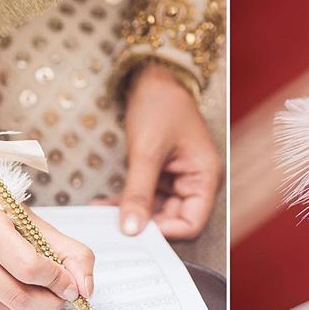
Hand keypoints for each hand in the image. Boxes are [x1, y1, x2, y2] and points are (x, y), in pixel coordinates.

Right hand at [0, 205, 94, 309]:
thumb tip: (85, 290)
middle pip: (18, 296)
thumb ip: (75, 256)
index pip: (29, 267)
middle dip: (52, 301)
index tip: (72, 284)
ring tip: (51, 295)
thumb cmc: (12, 225)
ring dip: (40, 309)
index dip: (57, 280)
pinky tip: (31, 295)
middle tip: (65, 294)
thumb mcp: (46, 229)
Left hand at [94, 64, 222, 239]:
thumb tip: (131, 229)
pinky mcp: (162, 174)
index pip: (192, 222)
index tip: (136, 233)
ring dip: (131, 213)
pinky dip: (127, 201)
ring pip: (157, 210)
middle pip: (174, 219)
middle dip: (144, 224)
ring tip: (103, 216)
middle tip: (113, 229)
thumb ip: (139, 193)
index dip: (167, 232)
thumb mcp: (147, 151)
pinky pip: (146, 196)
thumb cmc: (160, 106)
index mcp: (205, 176)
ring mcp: (178, 178)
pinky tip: (105, 204)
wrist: (153, 76)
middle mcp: (195, 181)